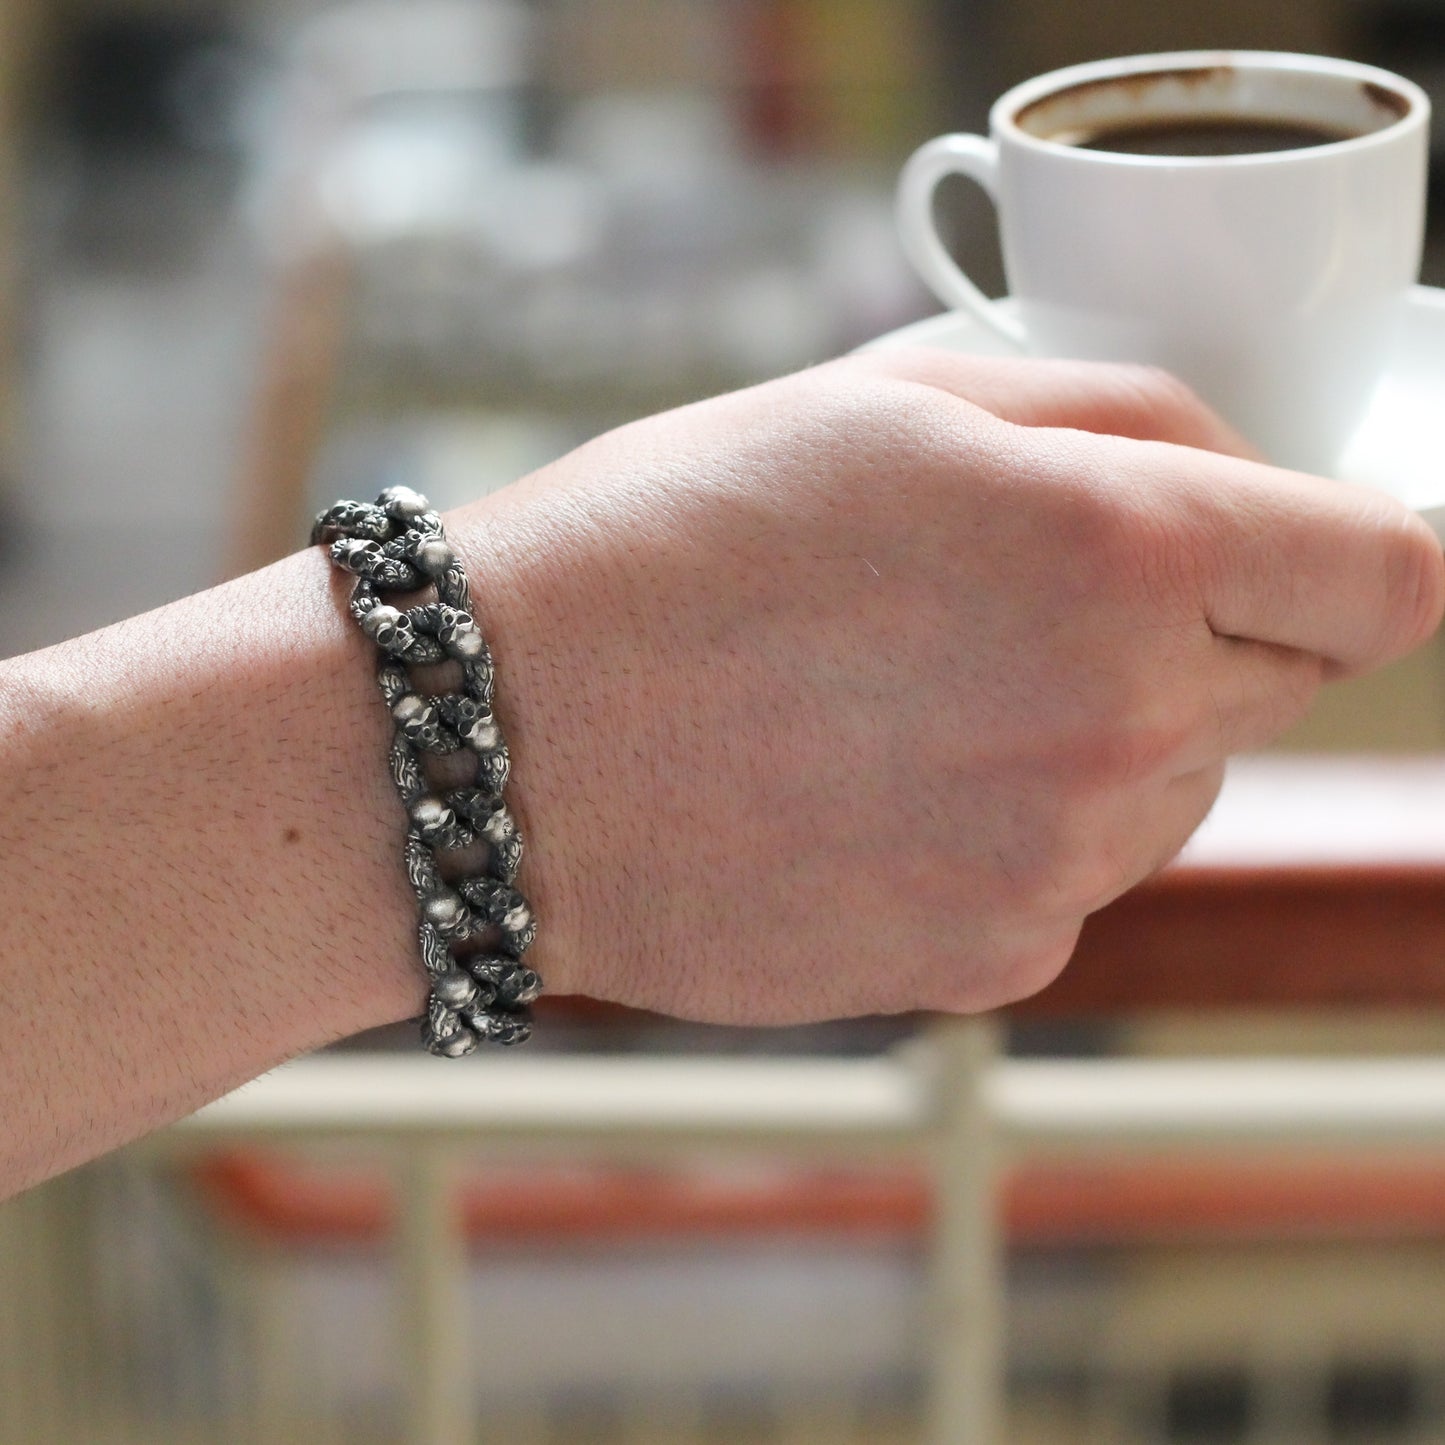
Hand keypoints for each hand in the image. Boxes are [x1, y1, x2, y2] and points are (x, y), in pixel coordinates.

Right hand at [449, 352, 1443, 1022]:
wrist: (502, 742)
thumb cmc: (667, 548)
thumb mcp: (894, 401)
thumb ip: (1118, 416)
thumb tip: (1244, 470)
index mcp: (1117, 550)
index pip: (1386, 575)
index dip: (1354, 552)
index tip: (1302, 552)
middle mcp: (1120, 724)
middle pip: (1276, 680)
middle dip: (1190, 627)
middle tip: (1020, 595)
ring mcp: (1057, 864)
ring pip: (1177, 786)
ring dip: (1103, 733)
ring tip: (917, 699)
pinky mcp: (990, 963)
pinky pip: (1074, 877)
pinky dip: (1017, 828)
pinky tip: (875, 789)